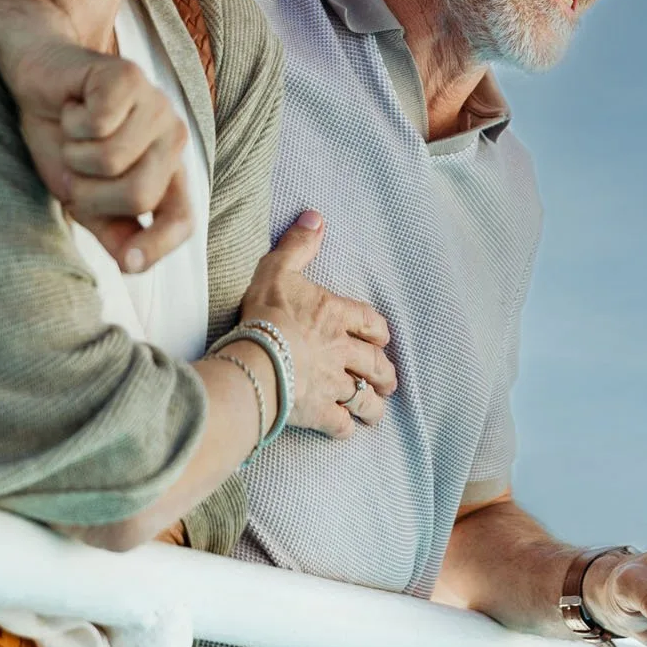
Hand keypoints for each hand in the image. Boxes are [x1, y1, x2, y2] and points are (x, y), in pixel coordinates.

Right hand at [0, 25, 194, 274]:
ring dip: (75, 153)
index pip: (182, 219)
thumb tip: (134, 264)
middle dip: (88, 190)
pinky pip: (100, 123)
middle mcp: (171, 138)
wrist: (38, 81)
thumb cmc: (64, 140)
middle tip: (76, 165)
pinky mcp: (130, 76)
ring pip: (113, 160)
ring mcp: (157, 104)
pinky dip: (72, 121)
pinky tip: (74, 106)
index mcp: (166, 172)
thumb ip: (113, 231)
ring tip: (75, 134)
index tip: (129, 261)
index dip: (160, 245)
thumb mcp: (84, 196)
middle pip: (138, 195)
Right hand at [234, 212, 396, 438]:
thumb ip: (298, 245)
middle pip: (374, 364)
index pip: (370, 323)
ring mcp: (333, 384)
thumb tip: (316, 217)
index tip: (382, 338)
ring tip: (376, 410)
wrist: (256, 359)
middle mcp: (342, 352)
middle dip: (384, 373)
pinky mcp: (320, 412)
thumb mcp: (277, 268)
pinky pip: (340, 424)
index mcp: (336, 316)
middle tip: (389, 379)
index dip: (379, 331)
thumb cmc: (266, 314)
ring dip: (373, 404)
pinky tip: (346, 429)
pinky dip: (345, 428)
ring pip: (364, 398)